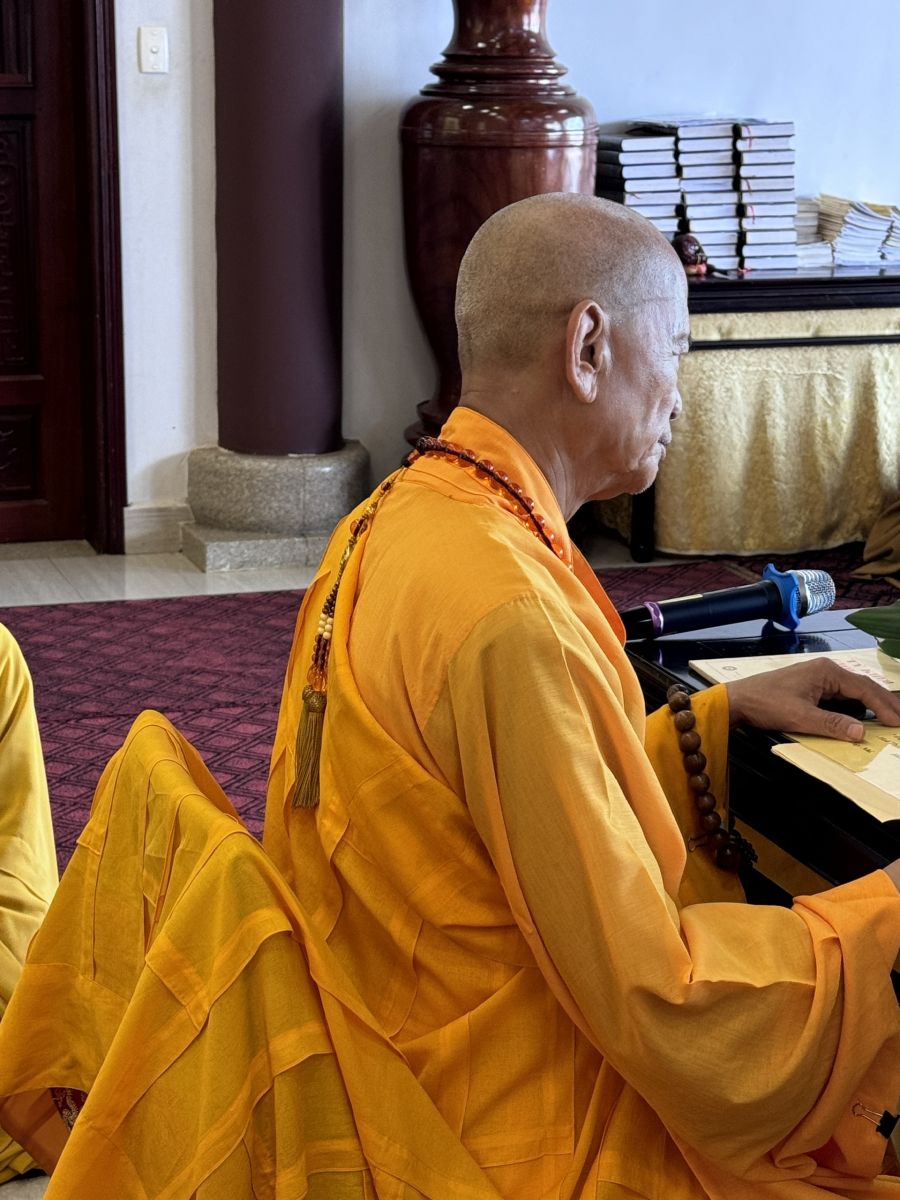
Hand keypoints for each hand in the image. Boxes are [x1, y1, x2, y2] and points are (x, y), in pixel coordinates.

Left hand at [725, 659, 899, 741]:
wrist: (738, 700)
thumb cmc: (765, 702)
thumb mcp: (800, 716)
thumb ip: (832, 724)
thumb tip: (860, 732)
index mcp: (826, 671)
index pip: (864, 689)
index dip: (884, 706)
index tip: (897, 722)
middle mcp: (825, 671)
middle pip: (863, 687)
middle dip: (885, 703)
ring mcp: (818, 679)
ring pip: (854, 692)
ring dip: (873, 704)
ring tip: (890, 717)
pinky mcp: (811, 688)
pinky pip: (841, 697)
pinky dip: (857, 706)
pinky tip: (864, 715)